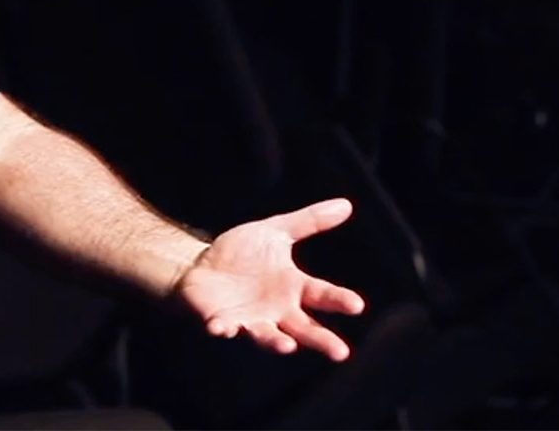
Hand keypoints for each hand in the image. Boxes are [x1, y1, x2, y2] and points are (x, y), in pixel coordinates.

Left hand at [175, 197, 366, 359]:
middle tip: (341, 353)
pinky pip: (223, 327)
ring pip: (267, 336)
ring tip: (288, 346)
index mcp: (293, 287)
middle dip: (322, 340)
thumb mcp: (275, 231)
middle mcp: (276, 310)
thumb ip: (308, 221)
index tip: (357, 305)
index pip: (322, 294)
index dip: (339, 300)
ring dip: (276, 342)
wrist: (201, 263)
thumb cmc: (243, 253)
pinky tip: (222, 328)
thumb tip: (345, 204)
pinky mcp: (221, 321)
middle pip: (304, 328)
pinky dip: (223, 329)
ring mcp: (250, 319)